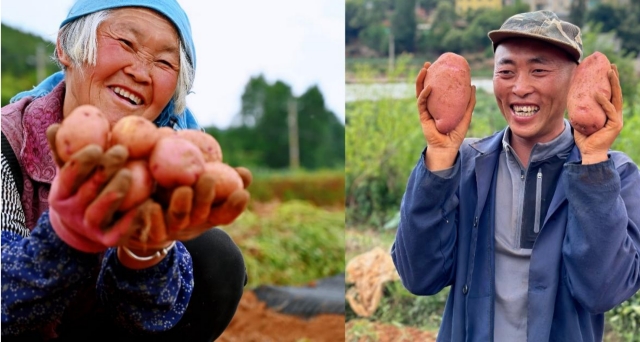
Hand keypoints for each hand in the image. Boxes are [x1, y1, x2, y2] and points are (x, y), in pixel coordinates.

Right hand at [46, 124, 141, 252]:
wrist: (88, 225)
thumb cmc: (83, 186)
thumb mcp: (72, 170)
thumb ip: (65, 150)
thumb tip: (54, 127)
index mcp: (61, 193)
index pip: (68, 176)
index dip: (81, 162)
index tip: (98, 146)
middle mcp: (72, 212)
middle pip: (87, 191)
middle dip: (104, 170)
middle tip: (122, 151)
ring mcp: (89, 227)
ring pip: (99, 212)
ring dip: (113, 193)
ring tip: (129, 174)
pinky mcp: (107, 240)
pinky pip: (118, 231)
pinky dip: (130, 219)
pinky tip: (145, 204)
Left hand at [118, 167, 251, 267]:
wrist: (147, 219)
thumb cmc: (181, 193)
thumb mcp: (202, 184)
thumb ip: (222, 174)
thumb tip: (244, 173)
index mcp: (208, 214)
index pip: (226, 214)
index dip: (235, 207)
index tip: (242, 194)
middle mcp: (192, 223)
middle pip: (202, 213)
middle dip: (206, 198)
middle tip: (209, 178)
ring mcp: (171, 229)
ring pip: (178, 218)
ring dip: (182, 205)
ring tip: (183, 190)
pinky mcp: (150, 233)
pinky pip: (152, 227)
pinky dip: (152, 217)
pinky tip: (151, 205)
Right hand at [416, 62, 476, 169]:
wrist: (448, 148)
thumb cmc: (456, 133)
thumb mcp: (466, 115)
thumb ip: (469, 102)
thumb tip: (472, 85)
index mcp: (439, 105)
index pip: (436, 88)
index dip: (436, 77)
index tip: (440, 66)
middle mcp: (431, 106)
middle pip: (425, 87)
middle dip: (425, 75)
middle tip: (428, 64)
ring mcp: (426, 110)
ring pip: (420, 92)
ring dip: (421, 80)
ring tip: (424, 69)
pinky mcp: (423, 116)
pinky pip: (422, 103)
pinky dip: (424, 94)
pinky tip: (428, 86)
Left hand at [574, 64, 622, 164]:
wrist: (588, 153)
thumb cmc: (584, 138)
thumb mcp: (581, 121)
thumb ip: (579, 111)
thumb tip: (569, 100)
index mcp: (609, 113)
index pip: (611, 94)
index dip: (610, 82)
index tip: (607, 69)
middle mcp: (615, 114)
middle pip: (616, 93)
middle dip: (614, 79)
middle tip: (611, 66)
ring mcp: (617, 119)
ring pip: (616, 98)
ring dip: (613, 84)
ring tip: (609, 72)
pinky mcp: (615, 125)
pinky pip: (609, 110)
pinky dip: (603, 101)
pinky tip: (598, 93)